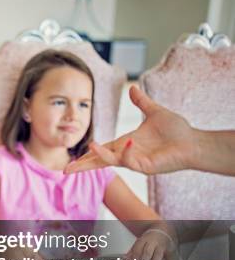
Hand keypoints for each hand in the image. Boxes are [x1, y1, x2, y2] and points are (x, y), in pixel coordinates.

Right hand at [64, 85, 195, 174]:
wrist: (194, 142)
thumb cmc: (177, 130)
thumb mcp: (154, 112)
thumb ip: (141, 102)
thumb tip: (133, 88)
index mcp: (125, 143)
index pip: (101, 151)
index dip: (87, 155)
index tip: (72, 160)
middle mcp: (127, 154)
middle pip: (99, 161)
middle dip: (83, 166)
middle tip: (65, 171)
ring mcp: (135, 161)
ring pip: (111, 160)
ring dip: (99, 156)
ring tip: (89, 149)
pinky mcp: (144, 166)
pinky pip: (129, 160)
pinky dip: (125, 152)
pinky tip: (127, 142)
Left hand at [126, 229, 173, 259]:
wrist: (163, 230)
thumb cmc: (149, 238)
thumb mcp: (139, 242)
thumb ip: (132, 251)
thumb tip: (124, 259)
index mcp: (143, 239)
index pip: (138, 249)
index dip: (134, 258)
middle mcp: (153, 242)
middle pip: (147, 252)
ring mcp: (162, 245)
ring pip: (158, 255)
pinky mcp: (169, 249)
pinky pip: (169, 257)